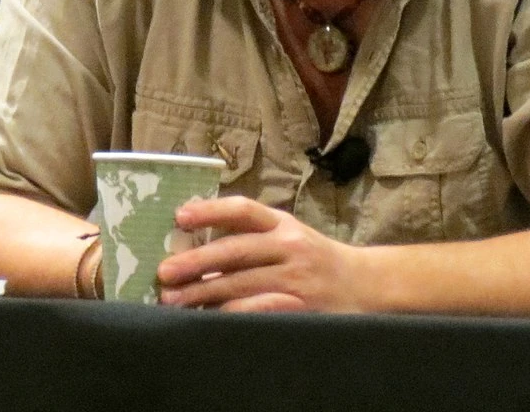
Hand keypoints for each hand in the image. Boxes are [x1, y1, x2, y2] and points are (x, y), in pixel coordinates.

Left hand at [156, 196, 368, 312]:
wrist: (365, 285)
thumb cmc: (316, 260)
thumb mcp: (290, 237)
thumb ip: (254, 238)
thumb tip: (196, 246)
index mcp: (284, 224)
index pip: (244, 210)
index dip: (211, 211)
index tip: (179, 216)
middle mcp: (290, 246)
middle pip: (237, 250)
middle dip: (197, 262)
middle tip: (163, 272)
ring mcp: (296, 277)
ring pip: (242, 283)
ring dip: (204, 293)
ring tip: (174, 301)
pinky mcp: (300, 307)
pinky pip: (260, 309)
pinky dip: (234, 314)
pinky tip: (212, 319)